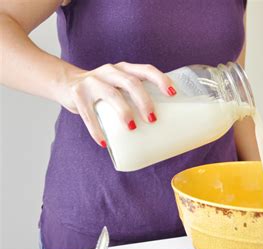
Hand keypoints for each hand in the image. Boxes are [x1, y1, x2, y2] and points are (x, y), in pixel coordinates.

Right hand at [59, 62, 176, 146]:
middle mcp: (109, 71)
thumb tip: (164, 123)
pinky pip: (88, 114)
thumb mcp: (120, 86)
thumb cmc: (104, 90)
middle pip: (130, 82)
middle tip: (152, 119)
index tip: (172, 93)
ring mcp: (92, 81)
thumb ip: (136, 96)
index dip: (160, 79)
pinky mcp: (77, 94)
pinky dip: (96, 130)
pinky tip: (104, 142)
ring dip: (124, 112)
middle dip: (144, 100)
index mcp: (124, 69)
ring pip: (111, 94)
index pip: (146, 69)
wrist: (66, 84)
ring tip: (132, 127)